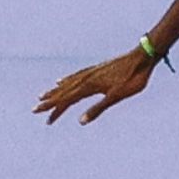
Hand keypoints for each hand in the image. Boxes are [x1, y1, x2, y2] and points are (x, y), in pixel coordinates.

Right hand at [35, 48, 156, 124]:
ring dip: (56, 91)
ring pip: (68, 83)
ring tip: (43, 95)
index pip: (66, 99)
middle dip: (50, 101)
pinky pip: (76, 76)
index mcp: (90, 86)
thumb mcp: (117, 96)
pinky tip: (62, 80)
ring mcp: (91, 72)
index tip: (39, 113)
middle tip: (35, 109)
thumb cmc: (133, 78)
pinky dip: (67, 80)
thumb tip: (80, 121)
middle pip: (64, 92)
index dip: (53, 107)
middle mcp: (87, 78)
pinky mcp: (97, 69)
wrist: (143, 56)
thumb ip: (98, 108)